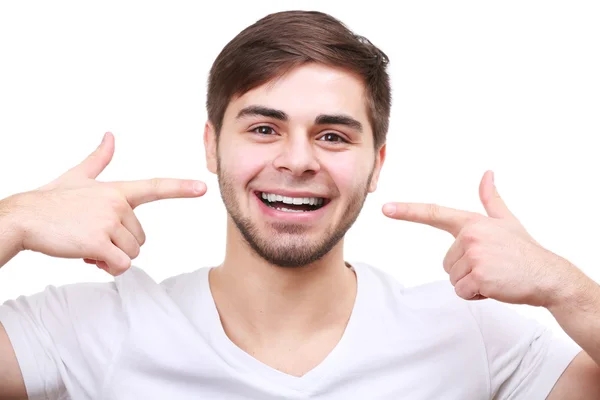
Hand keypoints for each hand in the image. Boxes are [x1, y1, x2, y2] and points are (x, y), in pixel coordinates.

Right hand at [7, 132, 206, 275]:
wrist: (23, 218)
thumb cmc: (50, 200)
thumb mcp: (77, 176)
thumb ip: (98, 159)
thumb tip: (110, 135)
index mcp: (116, 190)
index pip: (155, 187)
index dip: (180, 187)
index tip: (202, 188)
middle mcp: (117, 204)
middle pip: (140, 238)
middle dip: (120, 244)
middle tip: (93, 237)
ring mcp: (108, 223)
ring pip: (132, 253)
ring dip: (112, 257)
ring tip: (88, 245)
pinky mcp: (98, 243)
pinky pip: (120, 265)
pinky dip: (108, 268)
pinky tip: (88, 258)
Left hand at [382, 170, 578, 306]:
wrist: (549, 276)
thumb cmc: (524, 250)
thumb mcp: (506, 221)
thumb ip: (491, 199)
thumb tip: (487, 173)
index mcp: (472, 222)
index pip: (434, 213)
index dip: (407, 211)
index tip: (385, 208)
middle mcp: (470, 235)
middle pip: (447, 263)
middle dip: (467, 271)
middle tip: (492, 267)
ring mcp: (474, 254)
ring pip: (453, 279)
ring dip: (472, 284)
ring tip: (495, 275)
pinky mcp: (479, 275)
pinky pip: (462, 292)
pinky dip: (477, 295)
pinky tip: (496, 286)